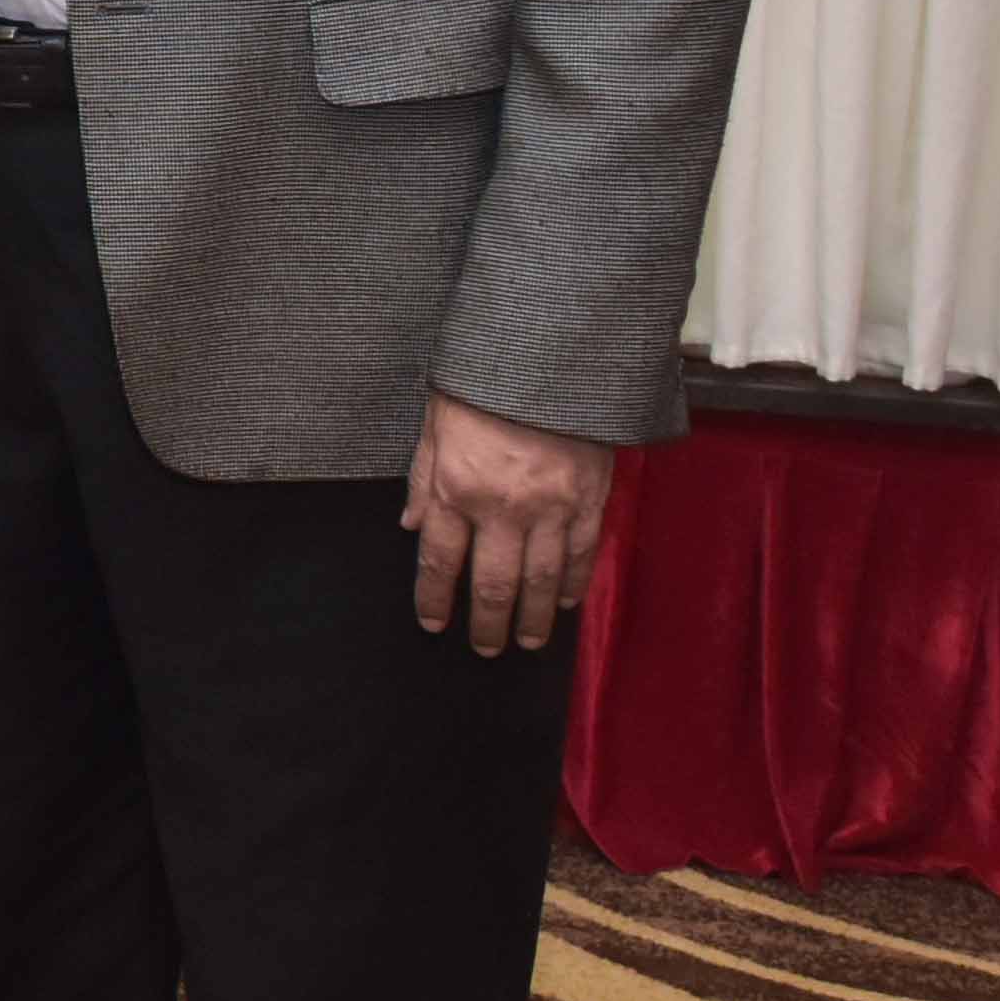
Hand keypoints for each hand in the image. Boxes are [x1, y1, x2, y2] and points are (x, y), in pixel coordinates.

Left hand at [402, 391, 613, 654]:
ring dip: (534, 619)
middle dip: (486, 624)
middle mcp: (501, 508)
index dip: (433, 598)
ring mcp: (550, 508)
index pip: (439, 561)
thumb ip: (422, 478)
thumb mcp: (435, 422)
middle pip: (491, 585)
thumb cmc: (487, 380)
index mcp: (456, 488)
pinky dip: (574, 584)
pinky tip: (567, 603)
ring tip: (528, 641)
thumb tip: (409, 523)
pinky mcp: (589, 500)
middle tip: (486, 648)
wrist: (552, 352)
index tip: (434, 623)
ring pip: (540, 582)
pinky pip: (582, 555)